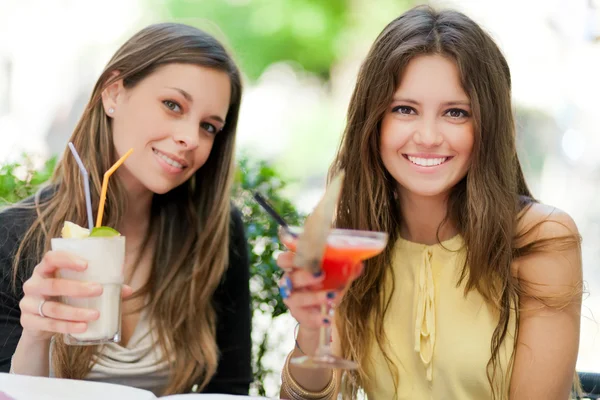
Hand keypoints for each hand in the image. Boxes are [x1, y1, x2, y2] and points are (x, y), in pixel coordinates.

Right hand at [18, 250, 133, 341]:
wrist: (39, 324)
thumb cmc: (63, 298)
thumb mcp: (77, 290)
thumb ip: (100, 286)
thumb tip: (128, 289)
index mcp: (45, 270)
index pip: (51, 258)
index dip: (67, 259)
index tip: (86, 265)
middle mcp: (34, 284)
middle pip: (53, 285)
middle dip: (77, 288)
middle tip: (99, 290)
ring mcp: (28, 304)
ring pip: (52, 308)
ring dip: (75, 312)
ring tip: (95, 314)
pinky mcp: (28, 322)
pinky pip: (49, 324)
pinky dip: (67, 326)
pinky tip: (82, 327)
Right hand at [276, 251, 351, 331]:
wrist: (321, 312)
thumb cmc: (326, 286)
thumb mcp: (335, 276)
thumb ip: (345, 270)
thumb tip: (359, 265)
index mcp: (295, 268)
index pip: (284, 260)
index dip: (289, 257)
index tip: (303, 256)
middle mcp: (289, 283)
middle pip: (289, 277)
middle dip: (304, 275)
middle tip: (321, 275)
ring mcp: (292, 300)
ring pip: (297, 298)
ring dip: (315, 296)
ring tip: (332, 296)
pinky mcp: (298, 315)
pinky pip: (306, 316)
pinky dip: (318, 317)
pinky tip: (328, 318)